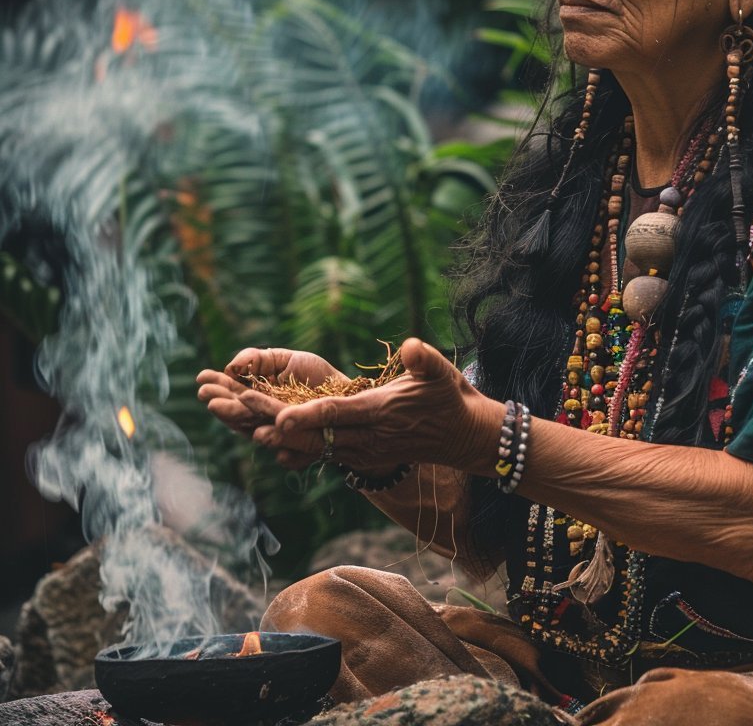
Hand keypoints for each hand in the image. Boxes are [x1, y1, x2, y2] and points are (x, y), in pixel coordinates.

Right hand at [196, 347, 340, 440]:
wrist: (347, 394)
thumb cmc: (314, 375)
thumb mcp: (285, 359)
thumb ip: (258, 359)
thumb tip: (231, 366)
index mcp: (256, 399)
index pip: (232, 394)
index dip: (217, 386)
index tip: (202, 377)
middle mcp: (263, 419)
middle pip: (239, 414)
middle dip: (222, 403)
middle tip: (205, 395)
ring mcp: (280, 434)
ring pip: (257, 431)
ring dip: (239, 421)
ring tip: (223, 409)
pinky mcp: (302, 449)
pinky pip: (290, 455)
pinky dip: (279, 450)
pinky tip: (261, 438)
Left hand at [253, 338, 502, 477]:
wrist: (463, 437)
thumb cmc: (451, 399)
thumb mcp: (443, 373)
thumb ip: (424, 360)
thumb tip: (410, 347)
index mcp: (382, 413)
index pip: (337, 414)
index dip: (305, 414)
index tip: (276, 414)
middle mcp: (368, 438)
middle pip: (313, 433)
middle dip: (274, 421)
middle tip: (237, 405)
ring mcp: (364, 451)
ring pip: (312, 446)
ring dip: (276, 434)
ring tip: (239, 420)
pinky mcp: (362, 456)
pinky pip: (321, 452)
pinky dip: (294, 444)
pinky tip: (266, 435)